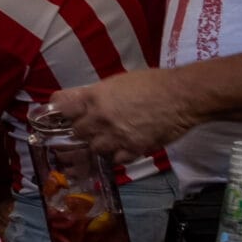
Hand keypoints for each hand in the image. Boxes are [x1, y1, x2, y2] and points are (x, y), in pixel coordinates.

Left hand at [52, 72, 197, 162]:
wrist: (182, 96)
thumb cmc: (152, 83)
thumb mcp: (117, 82)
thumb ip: (96, 94)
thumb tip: (80, 102)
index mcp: (94, 97)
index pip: (61, 106)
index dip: (59, 111)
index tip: (61, 114)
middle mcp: (100, 118)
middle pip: (76, 132)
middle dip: (82, 130)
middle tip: (92, 127)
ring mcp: (116, 136)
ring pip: (94, 148)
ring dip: (99, 144)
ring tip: (109, 138)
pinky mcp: (134, 149)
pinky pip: (115, 159)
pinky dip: (117, 155)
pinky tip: (123, 147)